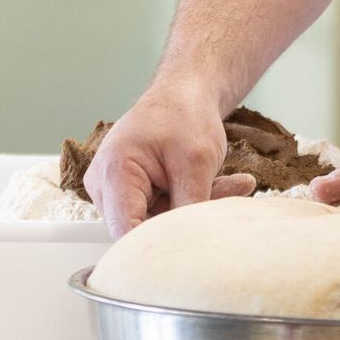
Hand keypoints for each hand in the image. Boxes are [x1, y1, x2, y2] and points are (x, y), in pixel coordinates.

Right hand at [84, 82, 255, 238]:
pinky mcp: (131, 194)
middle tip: (232, 195)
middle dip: (187, 218)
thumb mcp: (197, 160)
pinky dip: (191, 200)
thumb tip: (191, 244)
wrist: (184, 93)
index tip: (192, 244)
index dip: (156, 246)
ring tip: (234, 184)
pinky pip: (161, 211)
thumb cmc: (185, 114)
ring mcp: (116, 191)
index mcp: (114, 174)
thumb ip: (190, 204)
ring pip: (156, 220)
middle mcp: (105, 187)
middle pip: (142, 227)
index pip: (125, 232)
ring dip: (194, 206)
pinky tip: (221, 183)